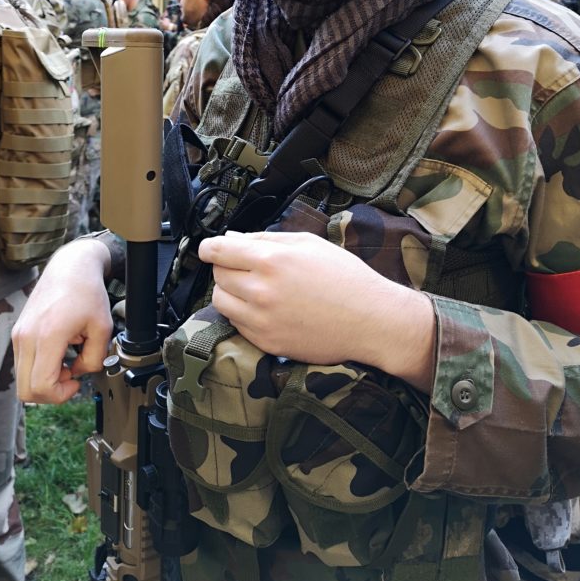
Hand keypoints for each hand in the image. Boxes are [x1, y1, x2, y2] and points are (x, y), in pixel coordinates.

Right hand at [12, 238, 112, 402]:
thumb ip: (94, 359)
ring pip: (21, 379)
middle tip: (70, 376)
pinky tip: (57, 354)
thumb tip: (78, 372)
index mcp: (47, 336)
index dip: (60, 394)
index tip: (76, 381)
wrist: (70, 267)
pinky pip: (23, 364)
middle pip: (25, 390)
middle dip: (50, 393)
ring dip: (44, 379)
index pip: (40, 386)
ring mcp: (19, 334)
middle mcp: (26, 336)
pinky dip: (38, 367)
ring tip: (66, 362)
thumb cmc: (86, 291)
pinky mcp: (18, 332)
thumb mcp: (103, 328)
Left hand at [199, 230, 435, 390]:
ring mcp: (262, 320)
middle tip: (245, 267)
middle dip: (225, 267)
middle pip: (218, 275)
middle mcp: (261, 290)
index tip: (208, 249)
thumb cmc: (345, 278)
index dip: (209, 247)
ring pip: (221, 301)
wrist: (371, 321)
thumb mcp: (308, 244)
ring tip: (253, 288)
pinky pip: (237, 324)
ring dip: (230, 291)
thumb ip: (266, 238)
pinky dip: (243, 314)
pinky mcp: (266, 342)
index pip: (218, 251)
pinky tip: (266, 308)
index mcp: (271, 259)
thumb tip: (233, 239)